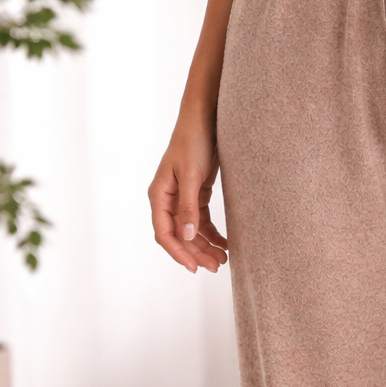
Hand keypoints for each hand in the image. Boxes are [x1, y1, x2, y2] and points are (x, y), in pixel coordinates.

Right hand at [148, 117, 228, 273]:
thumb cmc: (193, 141)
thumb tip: (186, 236)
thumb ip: (189, 207)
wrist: (205, 118)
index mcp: (160, 195)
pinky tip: (225, 244)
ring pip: (192, 231)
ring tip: (223, 259)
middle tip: (216, 267)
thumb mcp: (191, 176)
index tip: (195, 267)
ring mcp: (183, 198)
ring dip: (206, 247)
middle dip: (196, 253)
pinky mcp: (197, 195)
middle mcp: (168, 199)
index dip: (178, 253)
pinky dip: (213, 234)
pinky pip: (202, 221)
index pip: (164, 233)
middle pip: (180, 236)